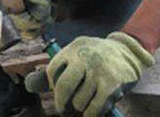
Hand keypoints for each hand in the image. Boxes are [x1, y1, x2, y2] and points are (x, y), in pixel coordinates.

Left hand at [28, 33, 153, 116]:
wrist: (131, 51)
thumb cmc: (98, 56)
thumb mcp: (78, 54)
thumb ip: (56, 69)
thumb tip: (28, 84)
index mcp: (75, 48)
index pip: (53, 71)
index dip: (54, 84)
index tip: (62, 89)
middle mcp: (86, 57)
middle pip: (63, 88)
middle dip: (62, 102)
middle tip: (64, 107)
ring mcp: (99, 71)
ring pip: (78, 102)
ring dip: (81, 105)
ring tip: (89, 98)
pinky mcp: (111, 84)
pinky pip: (93, 109)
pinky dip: (91, 113)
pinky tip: (93, 110)